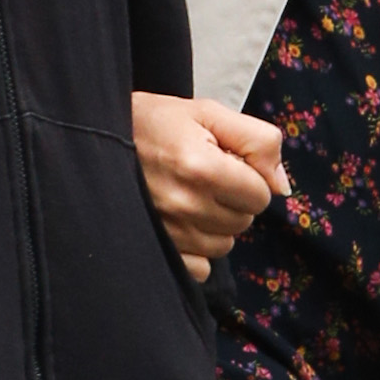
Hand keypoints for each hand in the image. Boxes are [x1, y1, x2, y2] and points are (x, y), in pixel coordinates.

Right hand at [133, 91, 290, 282]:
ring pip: (224, 245)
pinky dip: (197, 248)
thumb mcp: (209, 112)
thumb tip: (282, 187)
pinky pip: (200, 267)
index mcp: (202, 167)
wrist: (97, 138)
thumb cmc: (157, 122)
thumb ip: (257, 141)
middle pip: (244, 221)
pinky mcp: (157, 249)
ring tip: (190, 195)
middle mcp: (185, 204)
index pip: (259, 195)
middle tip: (205, 175)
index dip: (249, 176)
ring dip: (217, 223)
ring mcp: (169, 232)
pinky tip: (181, 220)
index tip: (225, 161)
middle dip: (234, 199)